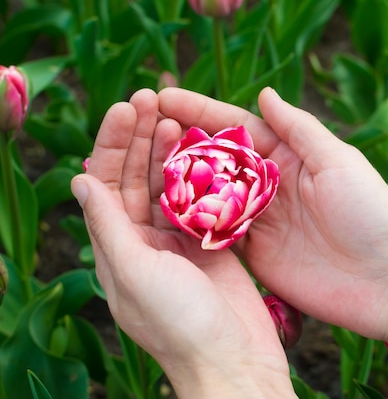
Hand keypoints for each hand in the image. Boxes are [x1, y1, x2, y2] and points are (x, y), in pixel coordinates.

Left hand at [72, 89, 295, 398]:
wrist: (235, 362)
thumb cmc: (181, 324)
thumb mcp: (137, 275)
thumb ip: (108, 227)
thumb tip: (80, 180)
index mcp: (119, 247)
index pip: (107, 184)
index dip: (114, 144)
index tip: (127, 107)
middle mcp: (145, 240)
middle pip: (138, 178)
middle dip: (141, 137)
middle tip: (152, 96)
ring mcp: (181, 241)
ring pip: (171, 185)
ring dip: (172, 150)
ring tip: (177, 115)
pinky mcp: (214, 243)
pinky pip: (204, 199)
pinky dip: (204, 174)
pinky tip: (208, 149)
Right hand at [157, 87, 387, 340]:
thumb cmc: (371, 214)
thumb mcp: (339, 163)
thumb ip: (299, 130)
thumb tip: (263, 93)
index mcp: (291, 157)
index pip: (238, 127)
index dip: (201, 111)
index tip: (164, 97)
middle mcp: (270, 185)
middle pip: (217, 158)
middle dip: (180, 141)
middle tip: (140, 126)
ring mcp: (261, 221)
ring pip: (211, 195)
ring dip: (178, 180)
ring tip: (137, 163)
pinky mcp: (256, 254)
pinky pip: (217, 233)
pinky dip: (192, 222)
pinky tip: (160, 211)